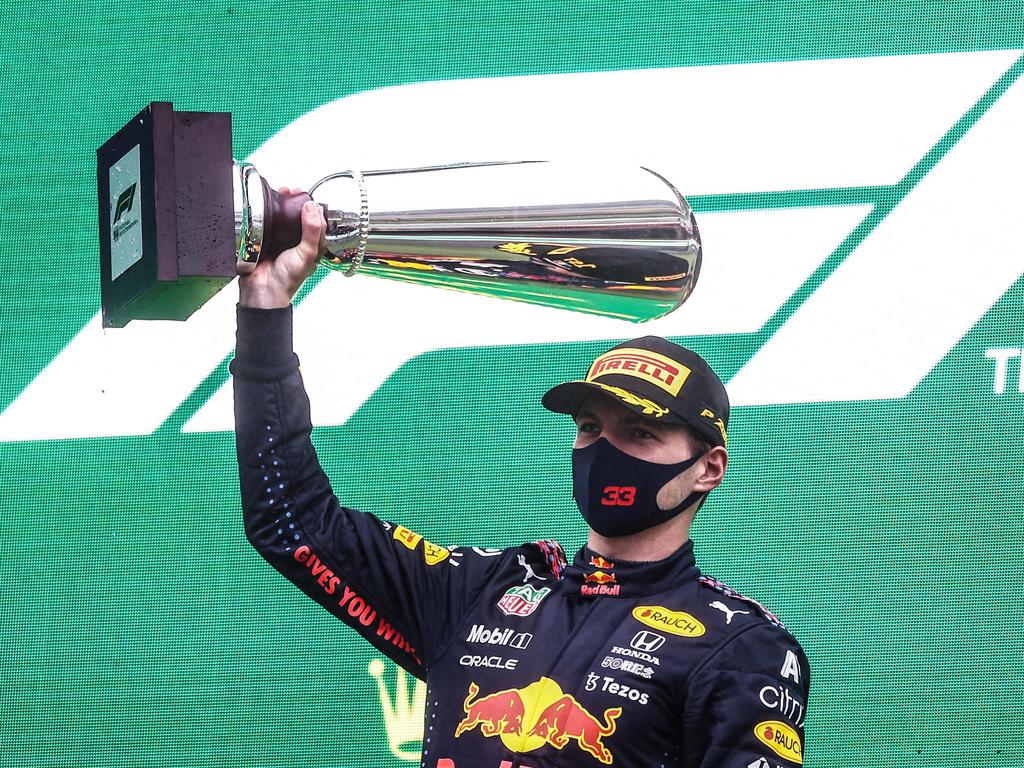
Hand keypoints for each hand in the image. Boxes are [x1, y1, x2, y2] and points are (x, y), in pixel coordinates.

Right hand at [238, 187, 326, 307]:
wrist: (263, 289)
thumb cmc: (287, 279)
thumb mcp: (307, 254)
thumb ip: (312, 231)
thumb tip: (313, 208)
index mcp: (312, 244)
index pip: (317, 219)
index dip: (313, 206)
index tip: (306, 196)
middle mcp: (297, 240)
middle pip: (300, 214)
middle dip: (296, 200)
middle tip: (292, 192)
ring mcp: (281, 237)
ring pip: (284, 214)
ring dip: (282, 202)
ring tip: (280, 192)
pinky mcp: (265, 236)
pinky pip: (268, 220)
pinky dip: (267, 210)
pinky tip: (267, 203)